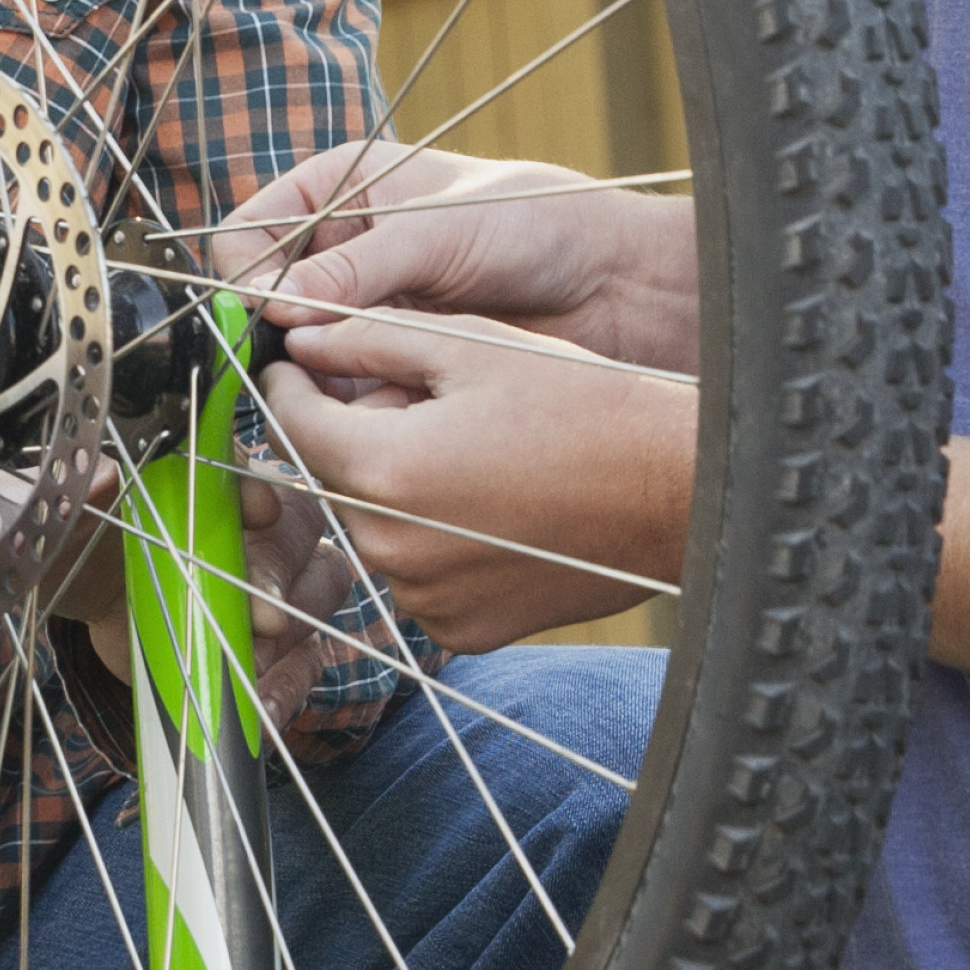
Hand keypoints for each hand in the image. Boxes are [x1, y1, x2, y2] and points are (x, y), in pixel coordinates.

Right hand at [207, 141, 700, 381]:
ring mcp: (364, 309)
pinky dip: (352, 406)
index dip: (245, 275)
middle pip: (263, 302)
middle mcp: (341, 249)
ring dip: (313, 379)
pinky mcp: (392, 362)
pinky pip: (344, 392)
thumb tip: (275, 306)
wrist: (618, 285)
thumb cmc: (543, 224)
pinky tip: (386, 406)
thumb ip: (357, 270)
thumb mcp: (441, 233)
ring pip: (298, 356)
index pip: (249, 233)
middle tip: (295, 368)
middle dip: (273, 337)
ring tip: (352, 389)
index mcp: (339, 189)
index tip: (268, 315)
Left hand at [255, 303, 695, 657]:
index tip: (304, 363)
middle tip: (431, 402)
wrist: (678, 497)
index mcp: (386, 469)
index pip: (292, 421)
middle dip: (361, 436)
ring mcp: (426, 599)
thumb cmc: (587, 410)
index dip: (292, 383)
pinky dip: (440, 543)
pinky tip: (497, 512)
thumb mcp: (475, 348)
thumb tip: (300, 340)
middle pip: (336, 478)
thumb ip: (371, 339)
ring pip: (377, 528)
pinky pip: (421, 577)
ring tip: (477, 457)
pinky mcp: (462, 630)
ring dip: (400, 492)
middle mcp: (393, 548)